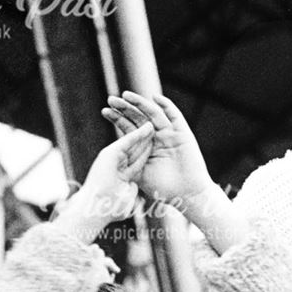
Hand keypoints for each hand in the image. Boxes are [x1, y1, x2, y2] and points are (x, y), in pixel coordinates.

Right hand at [70, 122, 153, 224]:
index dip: (149, 155)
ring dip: (145, 134)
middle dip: (148, 141)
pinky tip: (148, 127)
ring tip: (156, 125)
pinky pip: (126, 142)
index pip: (138, 162)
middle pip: (136, 151)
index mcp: (120, 175)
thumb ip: (130, 194)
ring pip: (132, 144)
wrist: (96, 209)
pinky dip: (137, 134)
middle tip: (163, 132)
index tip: (164, 151)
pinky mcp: (109, 154)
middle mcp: (115, 164)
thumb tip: (136, 194)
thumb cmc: (110, 210)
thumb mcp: (126, 202)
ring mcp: (111, 158)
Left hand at [101, 91, 212, 207]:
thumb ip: (128, 162)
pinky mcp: (182, 133)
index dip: (117, 118)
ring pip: (153, 113)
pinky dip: (166, 105)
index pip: (129, 128)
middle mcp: (156, 137)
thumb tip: (109, 157)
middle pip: (138, 117)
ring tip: (126, 95)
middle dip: (125, 108)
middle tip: (111, 100)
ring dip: (140, 103)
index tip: (104, 111)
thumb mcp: (139, 174)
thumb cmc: (163, 189)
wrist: (187, 195)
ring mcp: (170, 134)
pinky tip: (155, 98)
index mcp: (145, 146)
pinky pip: (174, 115)